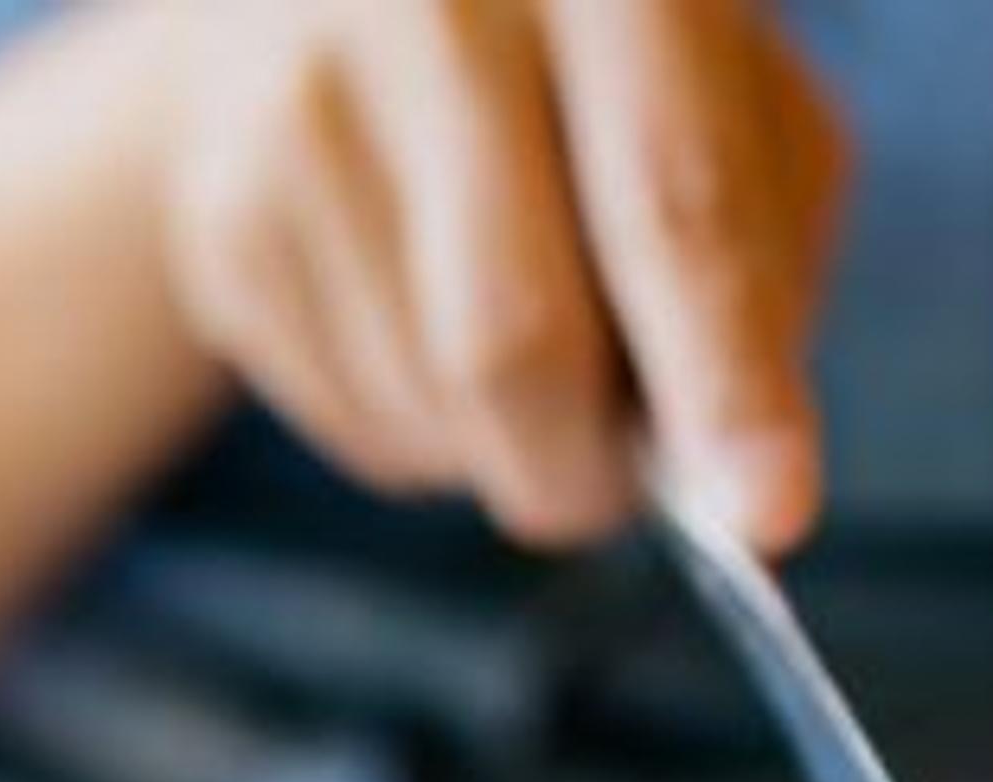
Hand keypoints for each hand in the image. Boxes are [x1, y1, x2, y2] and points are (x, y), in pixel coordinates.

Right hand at [158, 0, 845, 550]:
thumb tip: (735, 475)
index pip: (675, 207)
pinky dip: (432, 431)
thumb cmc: (594, 62)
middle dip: (591, 471)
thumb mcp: (731, 92)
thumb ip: (761, 257)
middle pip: (514, 343)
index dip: (724, 382)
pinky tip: (429, 316)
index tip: (765, 518)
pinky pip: (358, 422)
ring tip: (523, 331)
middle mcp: (432, 18)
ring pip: (432, 410)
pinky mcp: (227, 217)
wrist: (341, 0)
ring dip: (513, 446)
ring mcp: (302, 115)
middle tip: (628, 485)